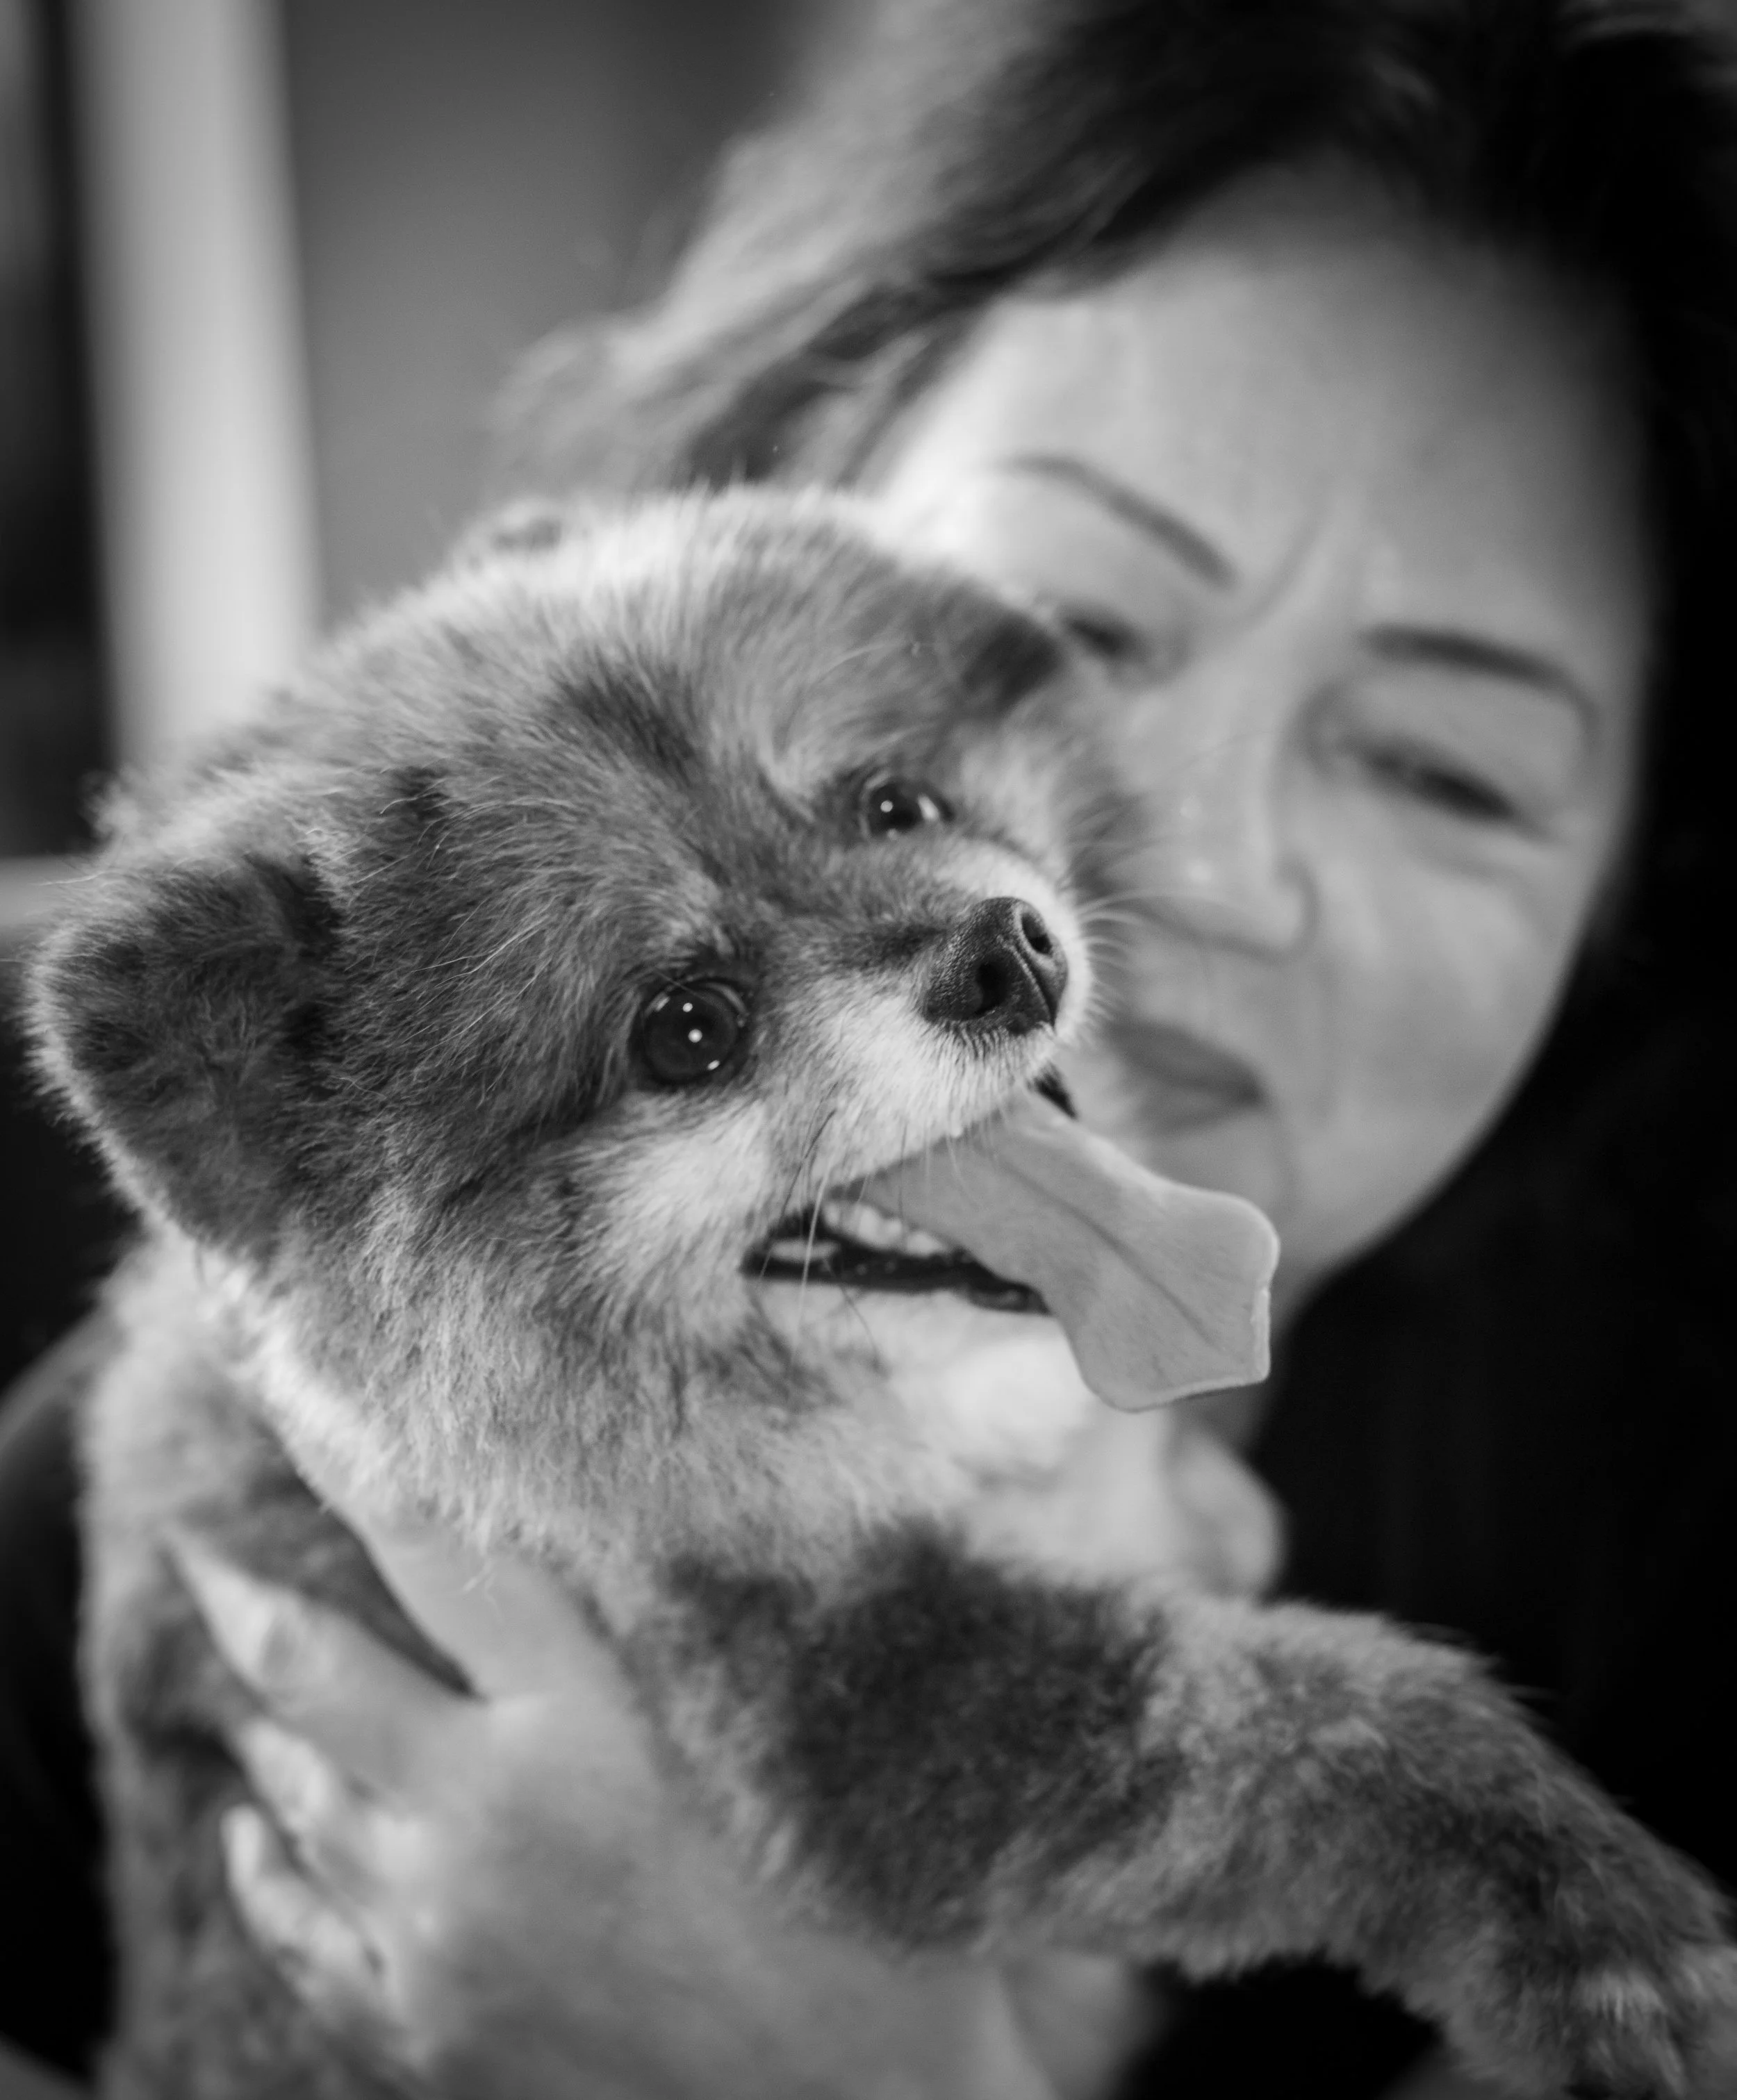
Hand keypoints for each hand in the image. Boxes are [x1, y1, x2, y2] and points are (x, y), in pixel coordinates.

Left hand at [172, 1515, 1061, 2099]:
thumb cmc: (864, 1922)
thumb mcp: (784, 1744)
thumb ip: (699, 1641)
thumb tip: (654, 1535)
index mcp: (585, 1725)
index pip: (440, 1551)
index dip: (359, 1464)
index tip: (306, 1397)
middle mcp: (484, 1815)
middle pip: (314, 1674)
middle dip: (240, 1598)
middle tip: (201, 1549)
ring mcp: (438, 1933)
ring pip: (295, 1798)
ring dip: (267, 1727)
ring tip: (248, 1673)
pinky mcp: (426, 2031)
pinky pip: (302, 1933)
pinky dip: (266, 1866)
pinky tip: (255, 1830)